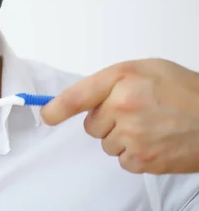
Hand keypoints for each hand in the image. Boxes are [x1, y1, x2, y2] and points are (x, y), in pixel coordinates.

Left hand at [41, 58, 198, 173]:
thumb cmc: (186, 91)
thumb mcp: (147, 69)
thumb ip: (112, 81)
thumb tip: (85, 100)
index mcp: (122, 79)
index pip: (77, 96)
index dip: (57, 108)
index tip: (46, 115)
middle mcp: (123, 106)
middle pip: (92, 125)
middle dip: (107, 121)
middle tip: (136, 113)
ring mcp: (133, 136)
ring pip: (106, 144)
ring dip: (122, 138)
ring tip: (151, 127)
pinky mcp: (144, 160)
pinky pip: (123, 161)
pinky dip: (135, 155)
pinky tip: (156, 142)